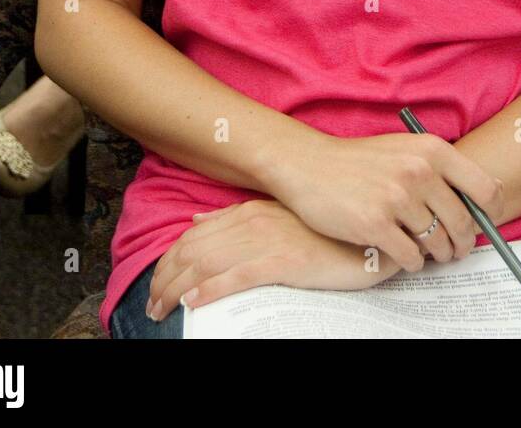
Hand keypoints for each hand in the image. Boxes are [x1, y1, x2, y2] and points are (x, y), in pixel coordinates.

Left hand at [146, 199, 401, 321]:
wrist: (369, 233)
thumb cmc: (325, 231)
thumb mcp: (278, 217)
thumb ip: (238, 217)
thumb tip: (198, 222)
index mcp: (252, 211)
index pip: (195, 237)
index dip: (169, 262)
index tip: (156, 283)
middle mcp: (255, 222)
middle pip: (194, 252)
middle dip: (164, 279)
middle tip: (151, 305)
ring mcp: (269, 241)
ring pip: (208, 265)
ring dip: (176, 290)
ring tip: (161, 310)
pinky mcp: (284, 261)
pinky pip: (237, 277)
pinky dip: (209, 291)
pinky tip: (193, 304)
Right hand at [263, 132, 505, 273]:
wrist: (309, 165)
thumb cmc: (361, 161)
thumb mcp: (407, 150)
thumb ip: (444, 168)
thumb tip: (488, 194)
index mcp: (433, 150)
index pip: (485, 188)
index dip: (493, 213)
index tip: (488, 225)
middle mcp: (419, 172)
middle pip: (463, 222)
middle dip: (464, 243)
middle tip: (458, 250)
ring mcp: (397, 198)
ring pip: (438, 242)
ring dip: (439, 254)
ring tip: (433, 254)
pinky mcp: (375, 224)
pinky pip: (411, 256)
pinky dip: (413, 262)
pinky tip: (406, 257)